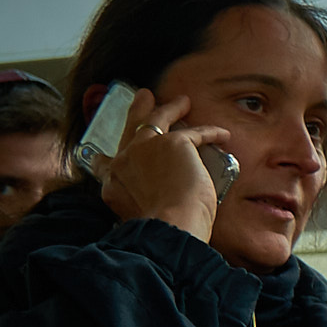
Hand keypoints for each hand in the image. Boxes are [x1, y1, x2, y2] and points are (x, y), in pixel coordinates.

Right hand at [97, 91, 230, 243]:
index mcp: (113, 181)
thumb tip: (152, 201)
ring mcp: (146, 147)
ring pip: (158, 119)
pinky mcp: (173, 143)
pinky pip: (195, 133)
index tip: (109, 152)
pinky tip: (221, 134)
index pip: (105, 163)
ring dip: (171, 108)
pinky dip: (210, 133)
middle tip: (144, 97)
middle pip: (131, 129)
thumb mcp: (136, 216)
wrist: (169, 226)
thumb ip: (137, 203)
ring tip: (182, 102)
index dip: (108, 156)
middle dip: (138, 110)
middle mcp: (124, 160)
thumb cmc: (159, 229)